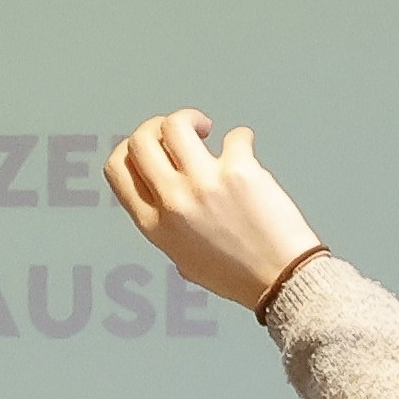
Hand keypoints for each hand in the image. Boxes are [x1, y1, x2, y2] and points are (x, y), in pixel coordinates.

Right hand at [109, 110, 323, 311]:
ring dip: (190, 118)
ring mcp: (204, 184)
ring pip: (175, 125)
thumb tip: (164, 190)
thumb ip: (166, 225)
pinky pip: (234, 136)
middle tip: (180, 134)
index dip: (130, 149)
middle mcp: (173, 201)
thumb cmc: (236, 274)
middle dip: (157, 126)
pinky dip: (241, 137)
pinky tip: (246, 148)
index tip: (150, 145)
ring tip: (207, 129)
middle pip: (141, 140)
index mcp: (154, 224)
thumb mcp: (182, 258)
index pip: (118, 169)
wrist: (280, 280)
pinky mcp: (238, 172)